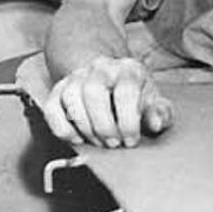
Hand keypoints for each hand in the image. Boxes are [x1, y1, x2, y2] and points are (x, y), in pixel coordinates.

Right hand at [42, 56, 173, 148]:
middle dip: (105, 125)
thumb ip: (160, 113)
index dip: (128, 120)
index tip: (131, 139)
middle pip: (94, 92)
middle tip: (115, 144)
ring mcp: (77, 76)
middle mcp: (101, 68)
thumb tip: (156, 123)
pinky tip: (77, 139)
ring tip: (100, 143)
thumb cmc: (135, 94)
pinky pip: (52, 107)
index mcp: (129, 69)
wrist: (110, 78)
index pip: (126, 91)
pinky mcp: (59, 89)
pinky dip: (62, 127)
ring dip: (86, 127)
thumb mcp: (154, 101)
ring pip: (72, 98)